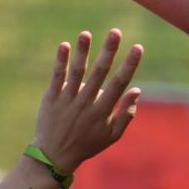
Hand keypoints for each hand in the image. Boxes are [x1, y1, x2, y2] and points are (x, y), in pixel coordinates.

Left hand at [34, 29, 143, 174]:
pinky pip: (57, 77)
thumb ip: (126, 114)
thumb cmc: (87, 144)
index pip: (119, 84)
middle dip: (109, 51)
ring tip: (86, 33)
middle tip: (116, 32)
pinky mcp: (51, 98)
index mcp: (102, 112)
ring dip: (82, 52)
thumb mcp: (111, 135)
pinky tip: (64, 45)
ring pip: (77, 72)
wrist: (54, 156)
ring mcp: (67, 100)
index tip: (138, 47)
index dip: (129, 65)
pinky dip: (60, 62)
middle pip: (100, 73)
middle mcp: (86, 103)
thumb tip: (137, 90)